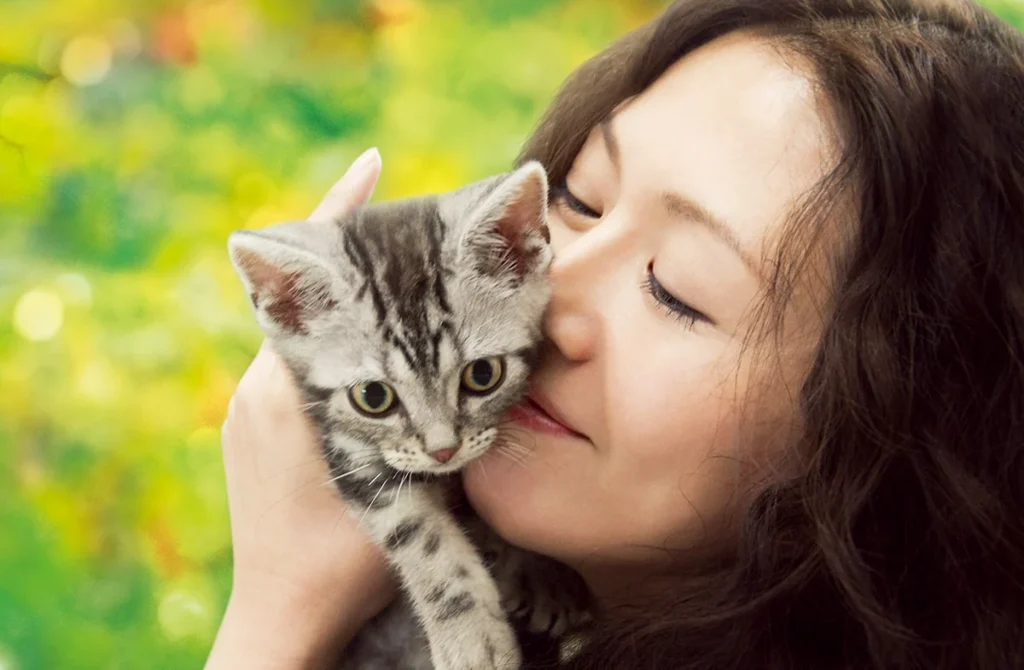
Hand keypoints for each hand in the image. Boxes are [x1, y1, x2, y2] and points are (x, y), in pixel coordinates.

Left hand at [208, 148, 396, 668]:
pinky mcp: (254, 434)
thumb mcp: (406, 487)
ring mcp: (250, 413)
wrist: (283, 621)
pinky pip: (294, 367)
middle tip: (410, 230)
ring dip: (348, 308)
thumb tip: (473, 369)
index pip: (314, 285)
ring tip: (399, 287)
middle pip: (308, 300)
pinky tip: (375, 356)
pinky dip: (336, 346)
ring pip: (302, 336)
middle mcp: (259, 390)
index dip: (340, 221)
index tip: (373, 165)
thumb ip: (432, 423)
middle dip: (356, 262)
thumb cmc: (348, 562)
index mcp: (289, 392)